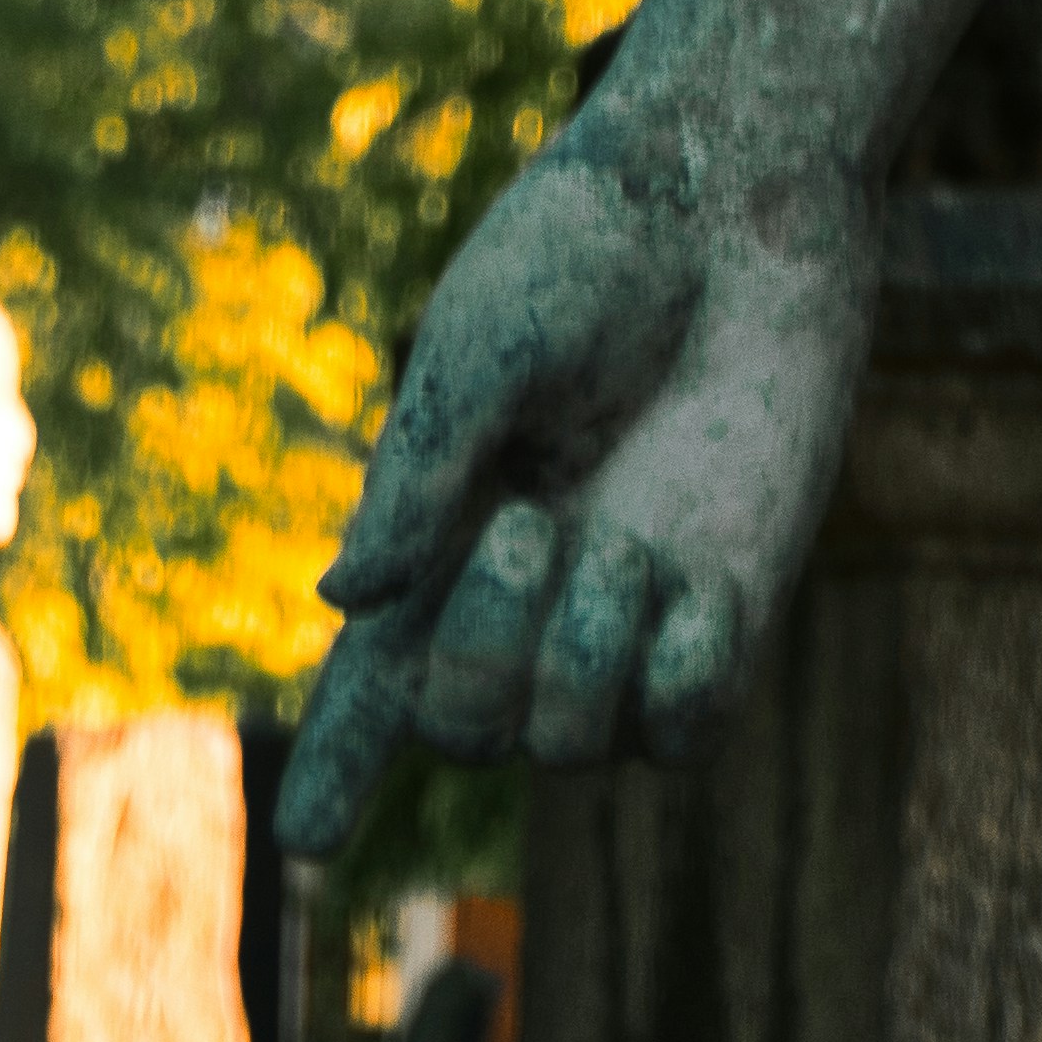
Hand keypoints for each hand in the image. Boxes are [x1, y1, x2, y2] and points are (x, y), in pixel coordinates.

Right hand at [270, 98, 876, 854]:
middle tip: (532, 521)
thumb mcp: (481, 345)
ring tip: (621, 536)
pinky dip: (679, 684)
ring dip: (582, 657)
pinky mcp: (725, 612)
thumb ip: (421, 473)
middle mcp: (528, 595)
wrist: (731, 200)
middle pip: (466, 728)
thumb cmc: (588, 249)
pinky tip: (700, 587)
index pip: (374, 682)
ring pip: (571, 749)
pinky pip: (685, 734)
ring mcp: (627, 614)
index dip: (339, 766)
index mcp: (443, 534)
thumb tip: (345, 604)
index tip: (309, 841)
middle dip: (483, 655)